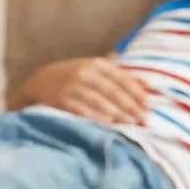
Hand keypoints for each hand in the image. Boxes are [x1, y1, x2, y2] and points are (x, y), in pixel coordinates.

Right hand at [18, 56, 152, 124]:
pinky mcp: (61, 100)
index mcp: (96, 64)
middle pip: (112, 91)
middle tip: (144, 118)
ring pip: (99, 101)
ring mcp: (72, 86)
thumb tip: (147, 84)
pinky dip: (95, 117)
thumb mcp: (95, 70)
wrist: (41, 81)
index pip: (121, 78)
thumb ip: (120, 75)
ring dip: (117, 113)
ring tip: (131, 123)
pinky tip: (108, 124)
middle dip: (130, 106)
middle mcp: (84, 73)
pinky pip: (81, 110)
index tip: (149, 104)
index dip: (136, 92)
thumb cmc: (75, 77)